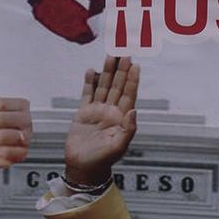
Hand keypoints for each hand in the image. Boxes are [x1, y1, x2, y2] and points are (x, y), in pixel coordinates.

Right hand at [64, 56, 138, 186]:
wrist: (83, 167)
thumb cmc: (103, 160)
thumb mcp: (119, 146)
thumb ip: (129, 129)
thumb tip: (134, 110)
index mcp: (121, 118)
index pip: (128, 94)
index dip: (132, 79)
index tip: (135, 65)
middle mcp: (110, 111)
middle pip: (117, 85)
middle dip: (121, 69)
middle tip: (125, 51)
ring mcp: (97, 111)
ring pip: (103, 86)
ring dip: (107, 71)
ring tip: (110, 55)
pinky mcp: (83, 113)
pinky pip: (87, 94)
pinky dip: (89, 82)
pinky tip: (91, 71)